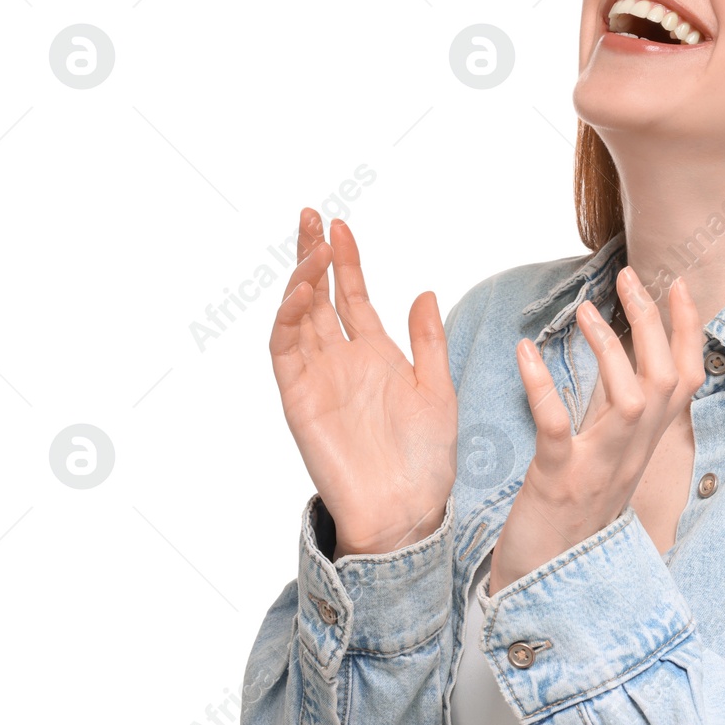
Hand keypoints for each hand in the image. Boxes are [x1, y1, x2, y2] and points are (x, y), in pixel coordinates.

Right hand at [269, 208, 457, 557]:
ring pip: (298, 317)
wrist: (406, 508)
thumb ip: (428, 340)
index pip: (352, 296)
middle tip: (310, 216)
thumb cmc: (426, 457)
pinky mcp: (299, 399)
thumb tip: (423, 292)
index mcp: (375, 354)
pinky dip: (288, 319)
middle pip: (318, 297)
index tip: (341, 224)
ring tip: (311, 247)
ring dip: (301, 279)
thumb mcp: (438, 388)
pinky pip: (285, 351)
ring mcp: (317, 377)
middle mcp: (341, 361)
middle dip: (312, 256)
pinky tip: (301, 293)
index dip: (346, 260)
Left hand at [490, 267, 705, 593]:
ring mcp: (597, 470)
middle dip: (653, 324)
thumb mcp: (606, 469)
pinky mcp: (557, 482)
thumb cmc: (567, 528)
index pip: (683, 383)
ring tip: (585, 311)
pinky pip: (557, 427)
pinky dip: (542, 386)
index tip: (676, 285)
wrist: (543, 594)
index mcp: (641, 449)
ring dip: (610, 349)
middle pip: (663, 381)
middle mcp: (630, 457)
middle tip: (629, 279)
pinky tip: (525, 352)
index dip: (686, 332)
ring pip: (628, 400)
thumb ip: (617, 426)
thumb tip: (622, 376)